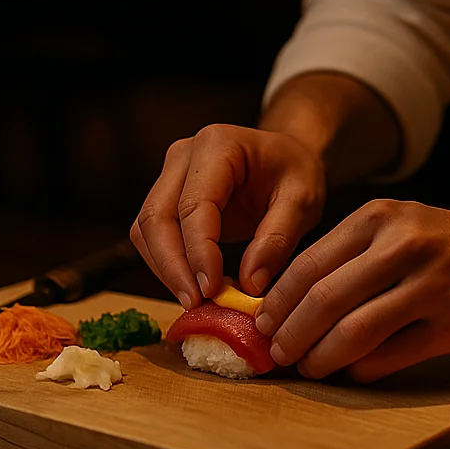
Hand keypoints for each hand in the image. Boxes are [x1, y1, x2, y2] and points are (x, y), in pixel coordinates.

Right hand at [130, 125, 325, 308]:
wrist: (287, 157)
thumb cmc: (295, 171)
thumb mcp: (303, 200)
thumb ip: (277, 239)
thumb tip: (250, 284)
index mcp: (218, 145)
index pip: (194, 204)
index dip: (198, 251)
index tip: (211, 289)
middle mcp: (183, 155)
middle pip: (157, 217)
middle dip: (172, 266)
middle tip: (197, 304)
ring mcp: (170, 175)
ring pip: (147, 230)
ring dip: (166, 270)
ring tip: (199, 301)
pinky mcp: (167, 198)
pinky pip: (154, 237)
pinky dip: (169, 266)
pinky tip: (196, 287)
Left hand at [253, 198, 449, 381]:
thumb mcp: (403, 227)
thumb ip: (354, 256)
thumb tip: (293, 301)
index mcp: (380, 219)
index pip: (309, 264)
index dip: (278, 301)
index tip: (262, 325)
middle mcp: (403, 246)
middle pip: (324, 298)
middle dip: (291, 333)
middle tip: (276, 354)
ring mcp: (430, 286)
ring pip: (355, 330)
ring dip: (321, 356)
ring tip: (308, 367)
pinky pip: (392, 355)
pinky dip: (363, 369)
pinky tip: (352, 373)